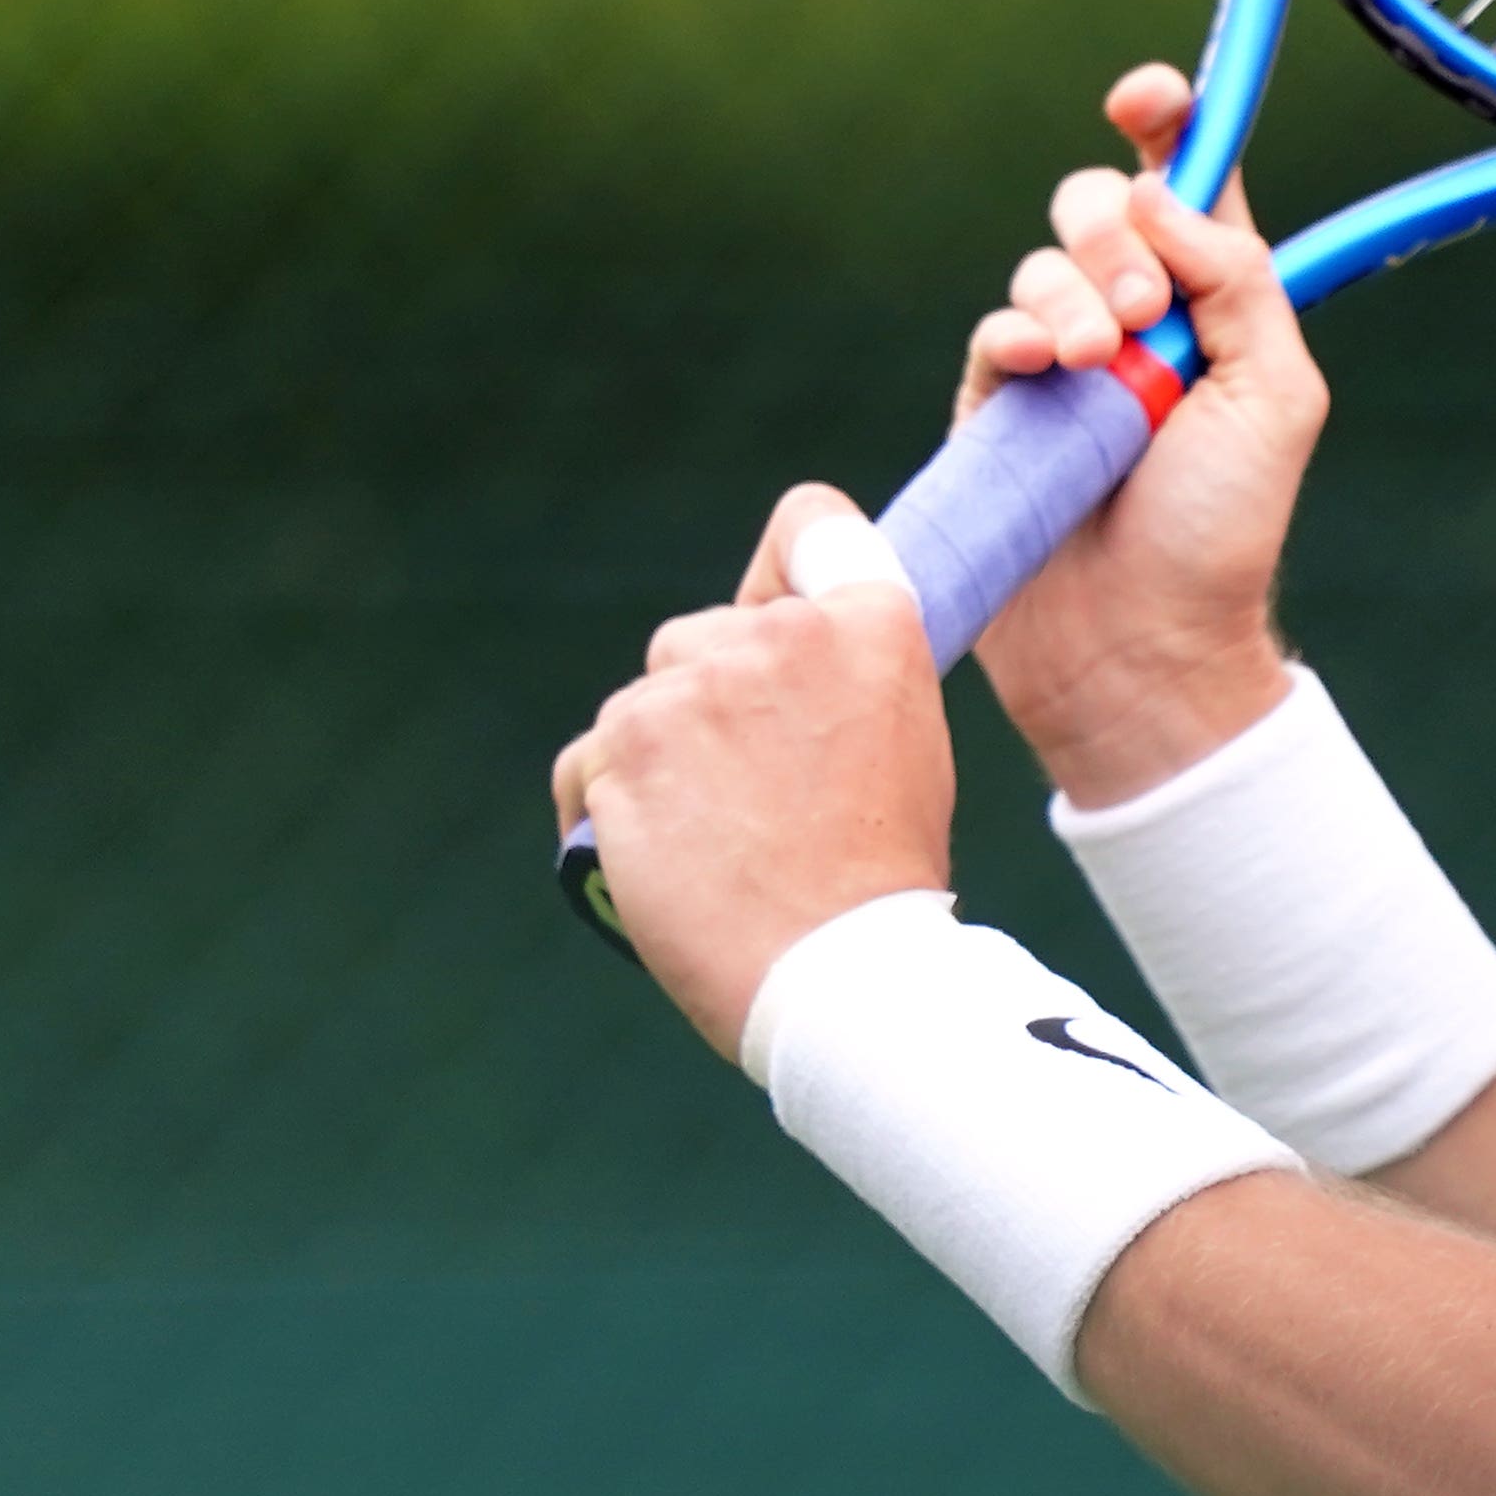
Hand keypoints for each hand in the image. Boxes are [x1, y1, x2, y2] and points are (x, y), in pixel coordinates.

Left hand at [552, 484, 955, 1059]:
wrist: (838, 972)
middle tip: (755, 787)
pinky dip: (610, 803)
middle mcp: (779, 634)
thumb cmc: (879, 870)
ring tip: (711, 837)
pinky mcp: (621, 749)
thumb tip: (773, 638)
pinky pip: (592, 759)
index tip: (774, 605)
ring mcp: (691, 689)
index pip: (813, 523)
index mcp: (871, 623)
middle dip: (712, 694)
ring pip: (645, 699)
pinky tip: (658, 856)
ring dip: (659, 755)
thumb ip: (843, 666)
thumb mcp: (903, 734)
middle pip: (707, 631)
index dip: (787, 564)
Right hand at [963, 63, 1322, 806]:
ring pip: (1045, 262)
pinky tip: (1039, 366)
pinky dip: (1016, 330)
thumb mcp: (1277, 396)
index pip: (1189, 185)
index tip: (1145, 99)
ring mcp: (1064, 360)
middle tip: (1143, 308)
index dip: (1166, 123)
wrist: (1139, 646)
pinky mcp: (998, 404)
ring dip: (1072, 293)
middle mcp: (1139, 319)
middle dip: (1117, 232)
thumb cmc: (1223, 532)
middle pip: (1104, 205)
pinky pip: (993, 327)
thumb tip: (1164, 195)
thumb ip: (1240, 282)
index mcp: (1219, 304)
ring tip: (1098, 364)